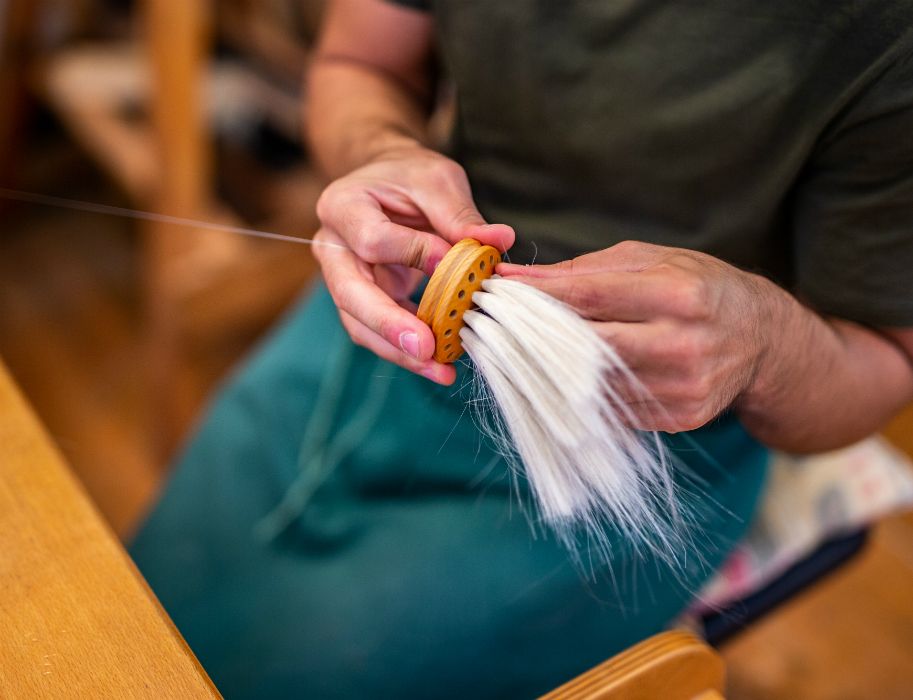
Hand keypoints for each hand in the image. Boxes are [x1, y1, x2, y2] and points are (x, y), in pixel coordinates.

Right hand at [313, 143, 513, 384]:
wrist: (386, 184)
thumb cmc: (409, 177)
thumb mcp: (438, 181)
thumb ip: (461, 214)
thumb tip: (498, 240)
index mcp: (342, 206)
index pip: (373, 240)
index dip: (415, 254)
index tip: (454, 261)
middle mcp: (331, 246)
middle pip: (351, 294)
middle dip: (389, 326)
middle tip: (427, 350)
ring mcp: (341, 279)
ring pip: (359, 324)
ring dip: (399, 351)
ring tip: (439, 370)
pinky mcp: (360, 302)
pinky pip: (376, 333)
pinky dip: (406, 350)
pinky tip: (437, 362)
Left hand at [499, 241, 783, 431]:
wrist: (761, 339)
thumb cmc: (696, 287)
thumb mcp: (650, 261)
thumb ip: (584, 270)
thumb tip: (516, 276)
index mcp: (678, 294)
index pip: (590, 296)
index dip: (537, 296)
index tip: (497, 291)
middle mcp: (684, 344)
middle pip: (586, 347)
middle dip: (535, 337)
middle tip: (499, 327)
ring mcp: (683, 387)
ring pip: (592, 384)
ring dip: (550, 370)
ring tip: (524, 352)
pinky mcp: (680, 417)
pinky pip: (612, 408)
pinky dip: (582, 394)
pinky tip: (564, 378)